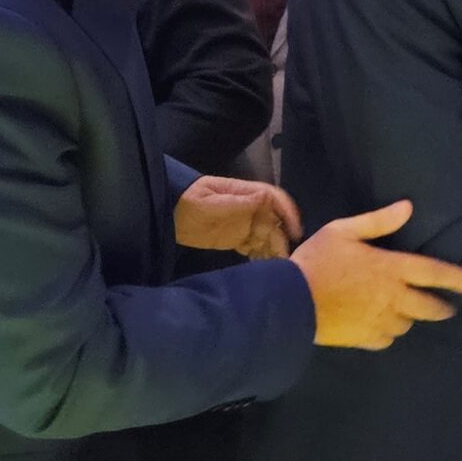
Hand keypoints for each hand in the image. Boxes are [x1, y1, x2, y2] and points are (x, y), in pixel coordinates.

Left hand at [174, 176, 302, 258]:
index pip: (274, 199)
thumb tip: (265, 197)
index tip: (295, 230)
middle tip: (284, 257)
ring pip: (267, 236)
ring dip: (274, 249)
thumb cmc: (188, 201)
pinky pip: (255, 247)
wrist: (166, 212)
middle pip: (274, 222)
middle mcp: (250, 209)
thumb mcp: (210, 201)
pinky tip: (264, 267)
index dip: (287, 213)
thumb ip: (236, 202)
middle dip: (281, 238)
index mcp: (245, 194)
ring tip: (277, 266)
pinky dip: (262, 256)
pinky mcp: (236, 239)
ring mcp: (244, 224)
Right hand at [290, 200, 461, 348]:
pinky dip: (389, 331)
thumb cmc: (316, 261)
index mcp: (391, 269)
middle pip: (430, 307)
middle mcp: (393, 298)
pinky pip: (388, 338)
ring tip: (406, 311)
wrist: (289, 303)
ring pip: (409, 323)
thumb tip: (408, 207)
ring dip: (411, 317)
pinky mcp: (366, 339)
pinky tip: (382, 325)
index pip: (434, 273)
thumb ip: (378, 221)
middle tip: (448, 307)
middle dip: (443, 308)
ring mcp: (381, 321)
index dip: (458, 279)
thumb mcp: (343, 231)